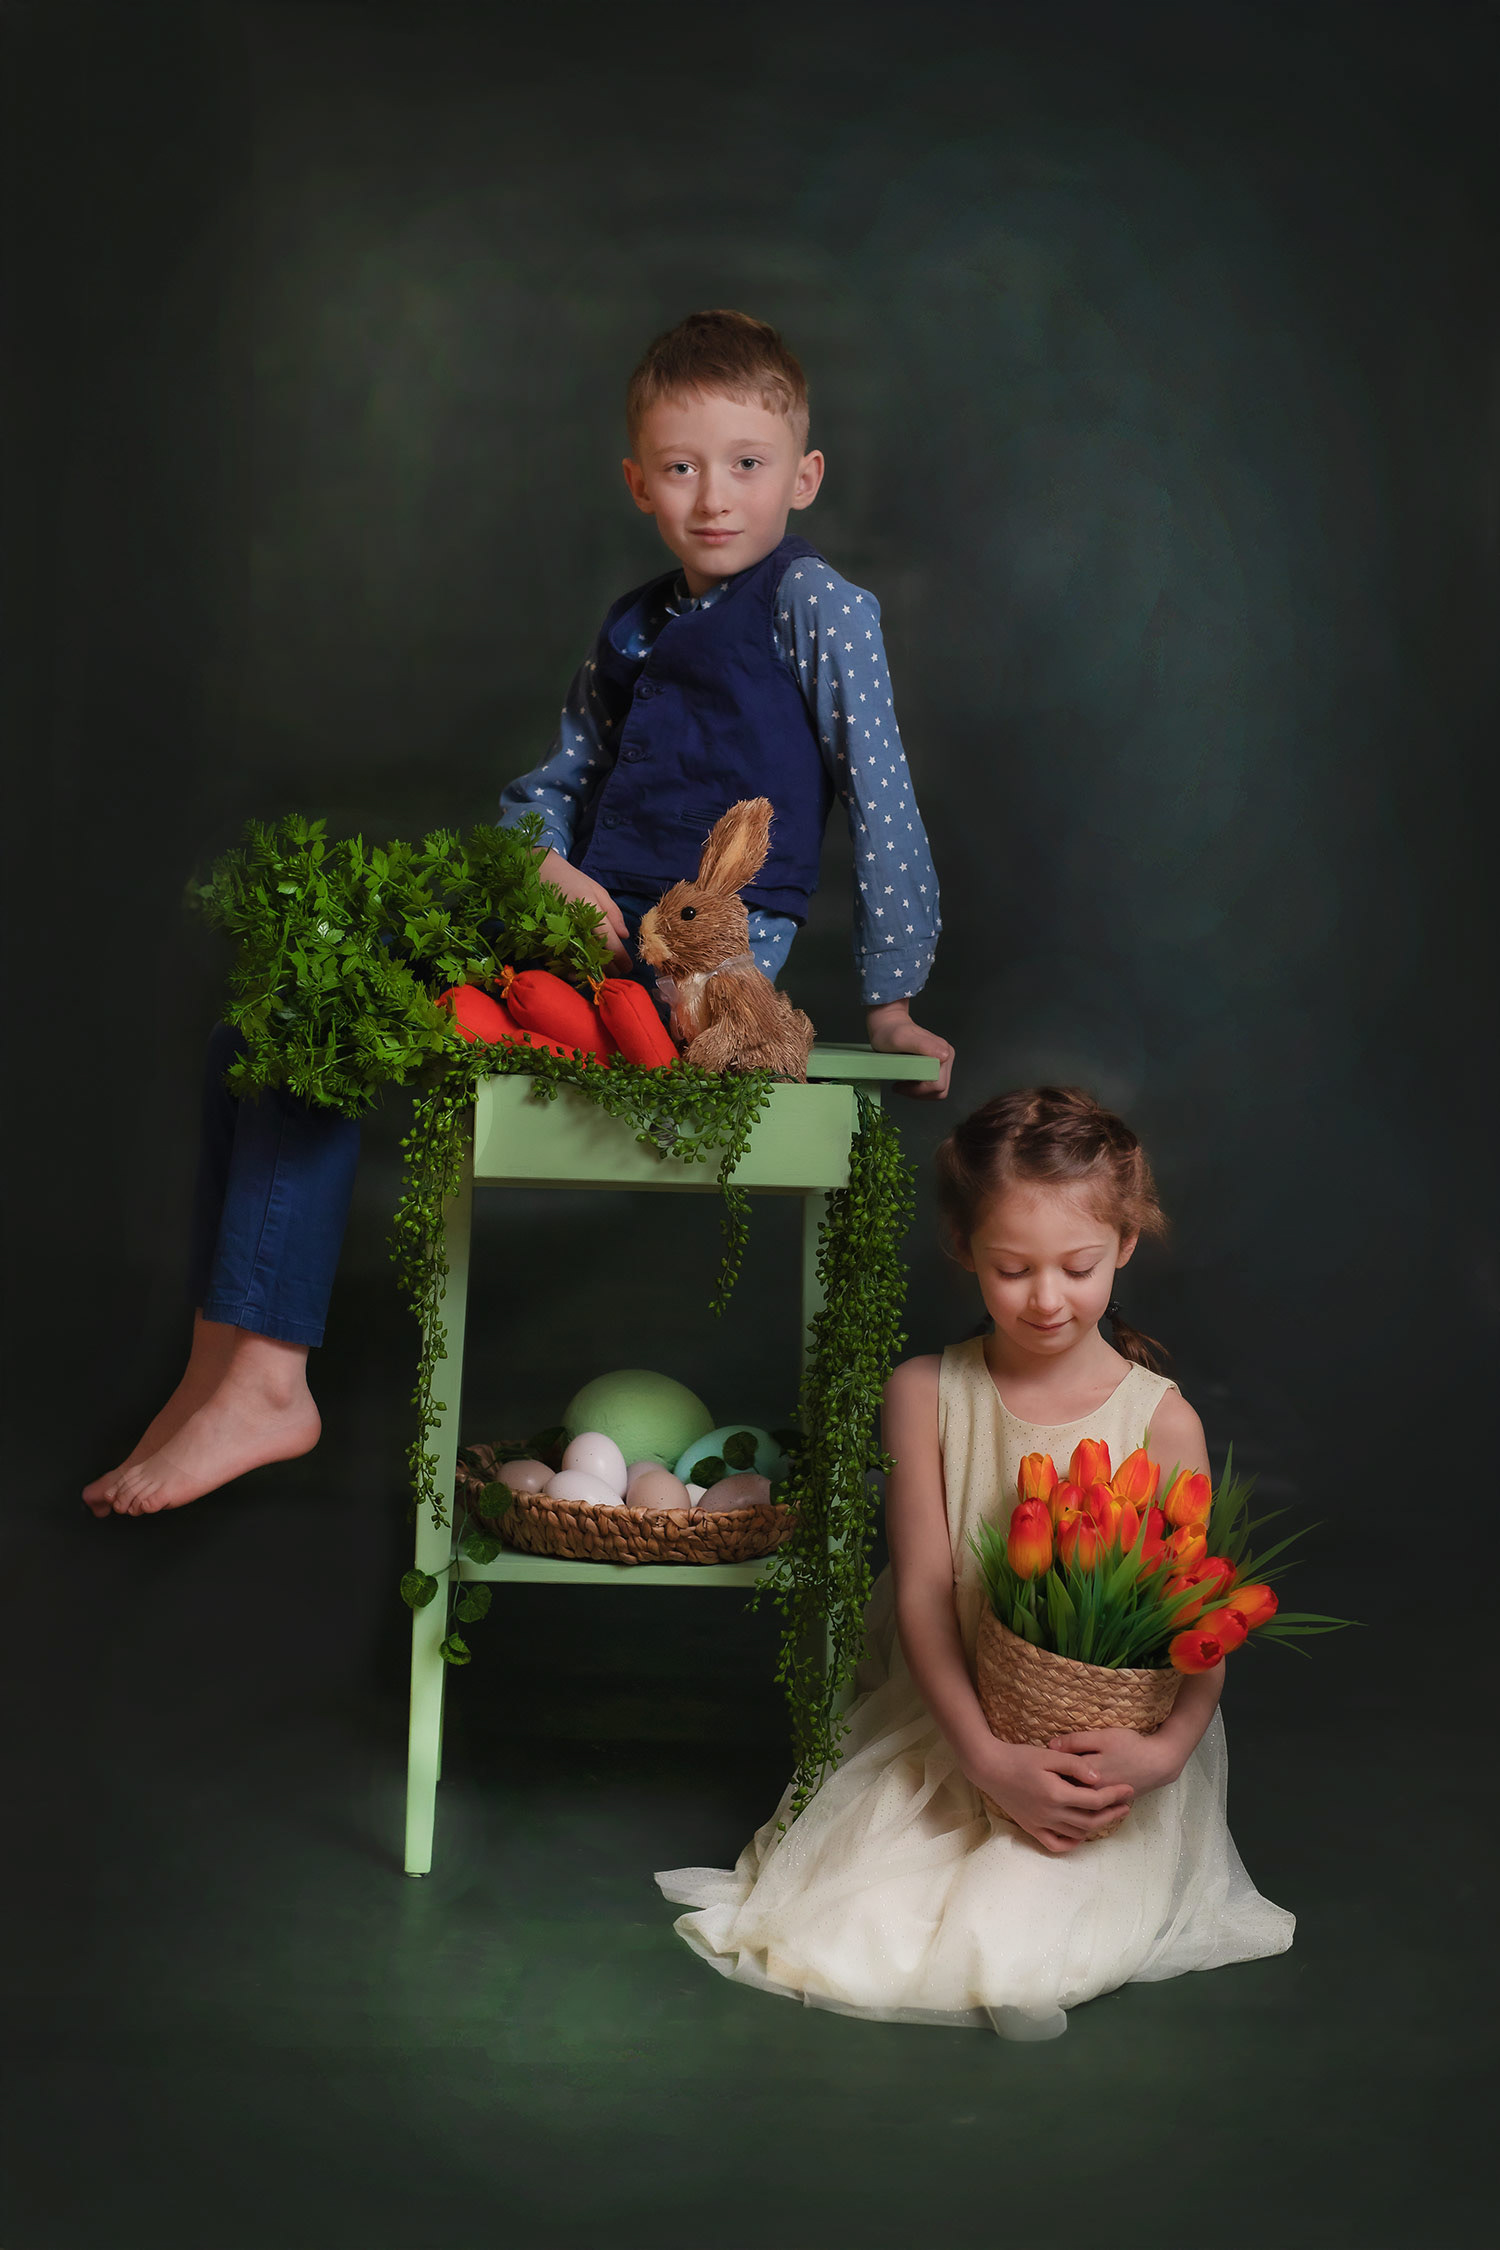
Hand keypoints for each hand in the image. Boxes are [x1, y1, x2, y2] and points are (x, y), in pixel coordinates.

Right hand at [537, 849, 630, 967]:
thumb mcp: (596, 890)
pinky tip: (577, 972)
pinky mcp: (540, 939)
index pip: (610, 942)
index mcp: (589, 910)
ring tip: (598, 972)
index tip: (628, 967)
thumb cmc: (569, 879)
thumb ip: (612, 914)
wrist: (535, 871)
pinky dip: (568, 970)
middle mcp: (572, 925)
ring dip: (589, 971)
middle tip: (615, 972)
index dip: (621, 958)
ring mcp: (555, 934)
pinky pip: (556, 961)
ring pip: (575, 963)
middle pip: (594, 957)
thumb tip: (624, 936)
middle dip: (607, 968)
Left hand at [865, 999, 954, 1098]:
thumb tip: (943, 1056)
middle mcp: (947, 1056)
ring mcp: (944, 1060)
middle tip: (899, 1086)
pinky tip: (906, 1080)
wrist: (888, 1023)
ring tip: (901, 1083)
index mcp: (943, 1053)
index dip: (918, 1090)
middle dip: (918, 1093)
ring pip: (937, 1090)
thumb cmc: (890, 1031)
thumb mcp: (901, 1038)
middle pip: (940, 1090)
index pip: (938, 1085)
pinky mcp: (938, 1064)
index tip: (899, 1084)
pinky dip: (919, 1088)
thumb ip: (922, 1045)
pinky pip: (933, 1085)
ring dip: (919, 1091)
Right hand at [967, 1738, 1134, 1855]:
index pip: (1094, 1800)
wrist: (989, 1768)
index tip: (1128, 1789)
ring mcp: (1040, 1824)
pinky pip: (1056, 1844)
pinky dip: (1072, 1842)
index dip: (1114, 1795)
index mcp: (1056, 1794)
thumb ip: (1075, 1765)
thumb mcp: (1048, 1754)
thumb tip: (1098, 1778)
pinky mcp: (1031, 1828)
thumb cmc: (1019, 1757)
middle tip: (1125, 1805)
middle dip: (1112, 1814)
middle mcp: (1050, 1813)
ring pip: (1077, 1834)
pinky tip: (1079, 1833)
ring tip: (1106, 1815)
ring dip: (1096, 1826)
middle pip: (1090, 1821)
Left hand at [1046, 1727, 1177, 1797]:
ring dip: (1063, 1795)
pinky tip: (1072, 1792)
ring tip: (1055, 1783)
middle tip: (1044, 1771)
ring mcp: (1102, 1803)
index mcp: (1088, 1776)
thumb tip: (1050, 1745)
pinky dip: (1079, 1802)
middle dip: (1052, 1783)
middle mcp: (1093, 1794)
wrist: (1159, 1763)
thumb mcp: (1102, 1737)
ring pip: (1075, 1803)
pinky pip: (1088, 1808)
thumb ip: (1075, 1742)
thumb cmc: (1130, 1746)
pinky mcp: (1109, 1806)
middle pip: (1064, 1792)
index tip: (1040, 1760)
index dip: (1047, 1768)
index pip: (1058, 1776)